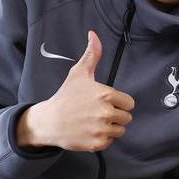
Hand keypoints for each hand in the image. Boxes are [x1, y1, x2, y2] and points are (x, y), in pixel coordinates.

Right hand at [17, 30, 134, 150]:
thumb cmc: (66, 97)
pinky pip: (111, 141)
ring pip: (120, 130)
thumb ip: (92, 55)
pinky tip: (90, 131)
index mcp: (106, 94)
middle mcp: (105, 112)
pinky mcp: (97, 143)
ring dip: (110, 128)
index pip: (129, 103)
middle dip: (116, 116)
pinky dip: (103, 138)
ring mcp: (101, 129)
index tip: (107, 102)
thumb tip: (93, 35)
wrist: (48, 121)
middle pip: (126, 117)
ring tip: (94, 122)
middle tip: (98, 113)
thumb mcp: (79, 74)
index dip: (119, 103)